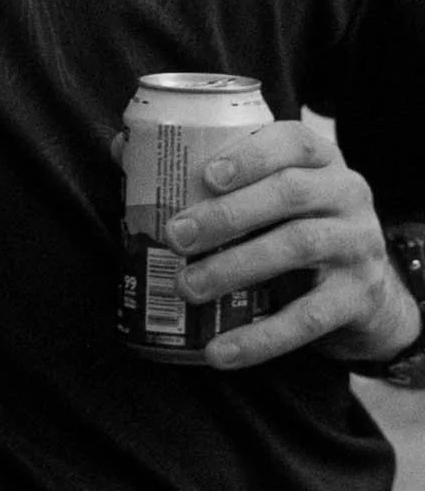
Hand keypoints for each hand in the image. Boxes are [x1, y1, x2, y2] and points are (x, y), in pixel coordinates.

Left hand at [168, 106, 418, 372]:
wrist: (368, 292)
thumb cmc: (296, 225)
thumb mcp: (270, 193)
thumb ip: (208, 170)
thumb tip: (122, 148)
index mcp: (320, 161)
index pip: (292, 141)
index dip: (250, 155)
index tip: (206, 175)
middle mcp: (346, 194)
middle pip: (291, 193)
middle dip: (228, 214)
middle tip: (176, 236)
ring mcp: (357, 245)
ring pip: (299, 247)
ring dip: (236, 267)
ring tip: (187, 287)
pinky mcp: (357, 298)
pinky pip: (308, 318)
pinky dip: (260, 338)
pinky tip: (221, 349)